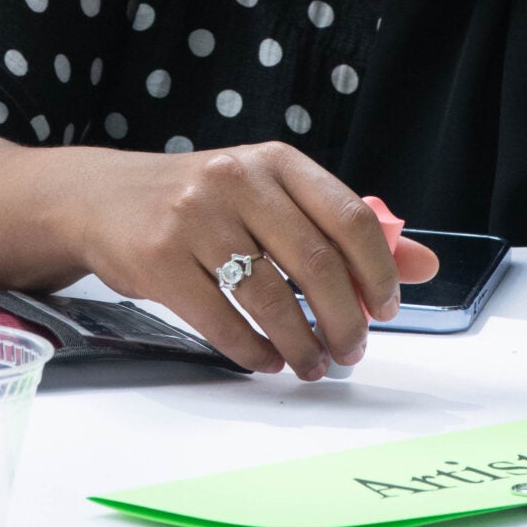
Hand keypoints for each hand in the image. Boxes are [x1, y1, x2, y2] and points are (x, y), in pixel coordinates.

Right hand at [56, 143, 440, 378]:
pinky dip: (253, 352)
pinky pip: (221, 321)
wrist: (102, 198)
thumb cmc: (200, 200)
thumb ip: (344, 228)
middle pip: (316, 263)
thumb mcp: (271, 196)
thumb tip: (424, 265)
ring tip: (312, 364)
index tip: (387, 309)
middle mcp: (235, 180)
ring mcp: (193, 218)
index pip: (349, 216)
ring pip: (270, 298)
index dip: (379, 271)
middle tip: (352, 351)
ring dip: (301, 345)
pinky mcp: (158, 259)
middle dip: (345, 320)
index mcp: (274, 161)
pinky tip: (266, 360)